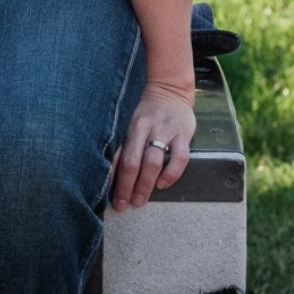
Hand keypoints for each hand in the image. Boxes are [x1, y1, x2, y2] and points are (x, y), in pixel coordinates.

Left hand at [109, 81, 196, 211]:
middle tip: (124, 205)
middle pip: (133, 162)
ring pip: (153, 162)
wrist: (169, 88)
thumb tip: (110, 172)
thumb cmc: (146, 112)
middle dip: (127, 187)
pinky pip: (179, 157)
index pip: (118, 156)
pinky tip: (163, 184)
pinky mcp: (183, 133)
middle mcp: (145, 128)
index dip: (114, 179)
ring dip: (146, 184)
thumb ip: (124, 143)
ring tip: (140, 200)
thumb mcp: (130, 122)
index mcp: (129, 126)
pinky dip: (171, 174)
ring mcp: (165, 130)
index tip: (111, 197)